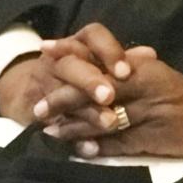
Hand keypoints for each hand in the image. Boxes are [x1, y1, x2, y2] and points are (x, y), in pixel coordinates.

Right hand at [25, 24, 156, 135]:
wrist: (33, 94)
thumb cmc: (82, 75)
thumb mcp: (104, 64)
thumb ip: (126, 60)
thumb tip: (149, 55)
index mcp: (80, 44)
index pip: (93, 36)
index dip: (109, 51)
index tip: (125, 72)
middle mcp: (59, 60)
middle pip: (71, 64)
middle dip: (90, 80)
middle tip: (109, 97)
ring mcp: (45, 85)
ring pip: (61, 94)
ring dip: (86, 111)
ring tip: (109, 123)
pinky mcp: (38, 112)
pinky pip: (54, 124)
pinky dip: (73, 137)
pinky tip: (91, 147)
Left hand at [34, 23, 182, 158]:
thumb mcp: (156, 74)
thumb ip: (128, 68)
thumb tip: (97, 60)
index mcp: (140, 67)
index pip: (99, 58)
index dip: (71, 55)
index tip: (46, 53)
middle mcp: (139, 86)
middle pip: (93, 88)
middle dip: (63, 98)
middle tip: (38, 108)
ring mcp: (142, 113)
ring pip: (99, 118)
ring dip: (72, 126)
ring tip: (50, 131)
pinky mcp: (147, 138)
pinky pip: (115, 143)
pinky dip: (96, 147)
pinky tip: (78, 150)